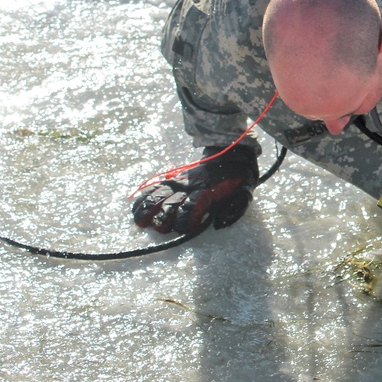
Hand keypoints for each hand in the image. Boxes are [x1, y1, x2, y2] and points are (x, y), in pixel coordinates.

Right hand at [132, 145, 258, 234]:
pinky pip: (156, 186)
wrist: (230, 154)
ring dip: (148, 208)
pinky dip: (144, 196)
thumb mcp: (244, 194)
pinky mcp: (174, 179)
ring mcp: (180, 182)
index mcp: (208, 192)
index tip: (184, 228)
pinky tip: (136, 208)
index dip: (185, 220)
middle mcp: (190, 187)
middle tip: (160, 227)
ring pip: (159, 194)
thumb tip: (217, 224)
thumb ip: (234, 209)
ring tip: (140, 221)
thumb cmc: (239, 179)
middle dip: (163, 218)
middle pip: (171, 204)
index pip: (191, 207)